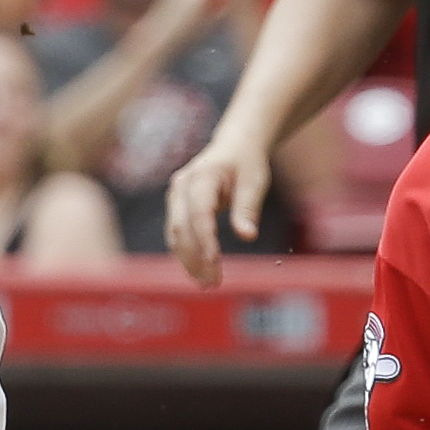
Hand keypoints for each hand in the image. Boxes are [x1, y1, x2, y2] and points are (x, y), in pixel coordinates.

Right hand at [164, 128, 271, 286]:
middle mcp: (181, 186)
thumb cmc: (247, 163)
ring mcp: (175, 196)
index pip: (199, 212)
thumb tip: (247, 236)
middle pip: (182, 227)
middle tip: (212, 284)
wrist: (234, 145)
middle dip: (195, 258)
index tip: (214, 263)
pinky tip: (200, 272)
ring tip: (208, 284)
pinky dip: (187, 254)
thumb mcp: (254, 182)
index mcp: (201, 176)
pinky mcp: (176, 206)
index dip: (205, 240)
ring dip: (189, 261)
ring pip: (175, 234)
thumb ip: (248, 208)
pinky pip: (178, 234)